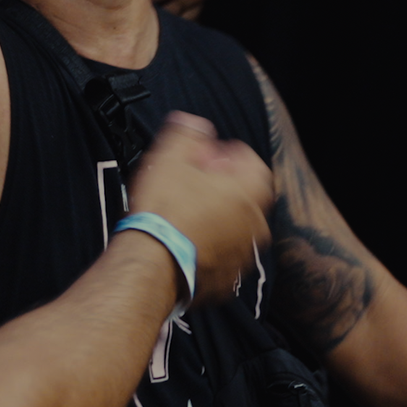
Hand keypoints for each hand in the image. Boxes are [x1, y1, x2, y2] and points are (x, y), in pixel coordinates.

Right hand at [124, 112, 273, 305]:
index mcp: (250, 192)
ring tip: (184, 214)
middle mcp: (255, 225)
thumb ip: (188, 132)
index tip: (207, 156)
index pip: (252, 162)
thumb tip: (193, 124)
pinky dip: (208, 248)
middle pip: (243, 197)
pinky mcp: (227, 281)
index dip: (226, 154)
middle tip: (192, 184)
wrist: (151, 263)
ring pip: (233, 229)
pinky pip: (222, 256)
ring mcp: (243, 256)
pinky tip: (182, 241)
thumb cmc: (164, 213)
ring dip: (215, 218)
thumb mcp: (170, 156)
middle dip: (221, 187)